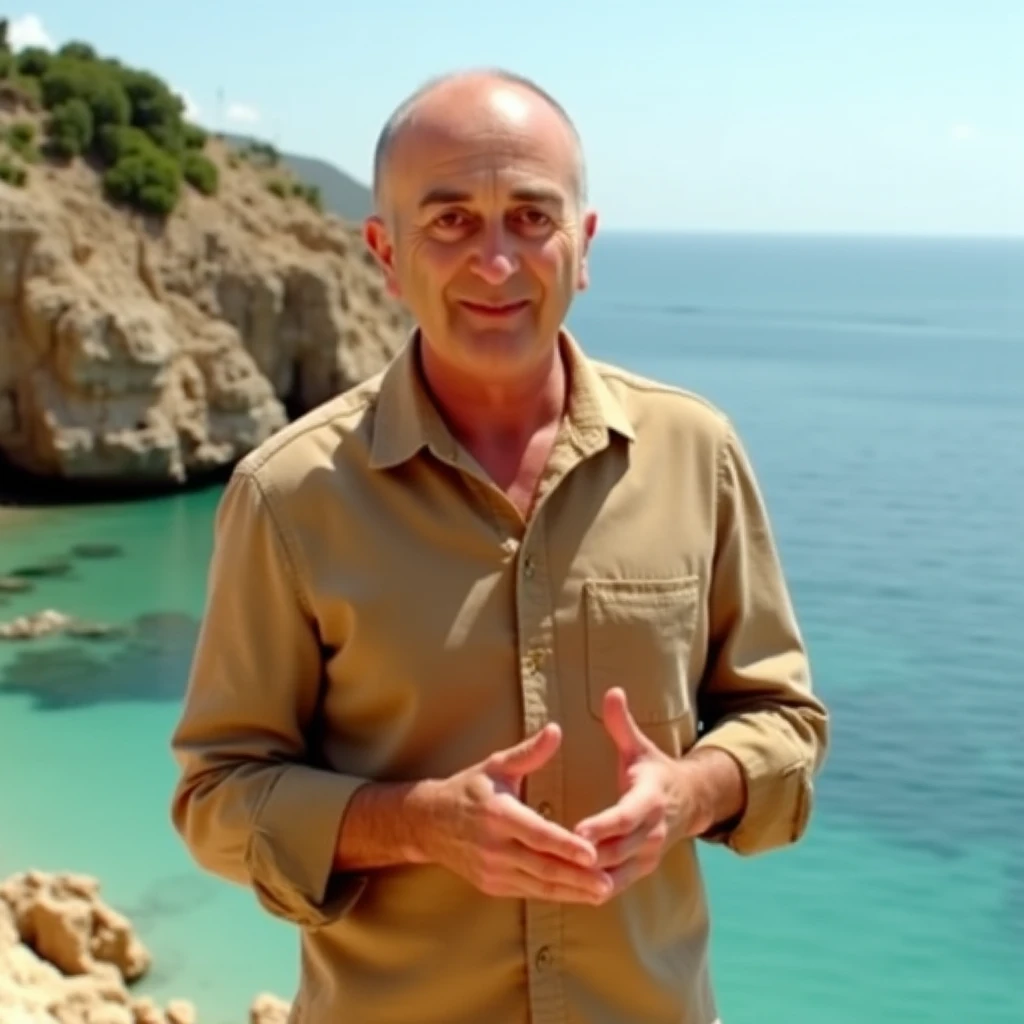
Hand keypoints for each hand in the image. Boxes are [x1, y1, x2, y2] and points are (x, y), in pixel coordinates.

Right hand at [418, 723, 613, 903]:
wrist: (428, 823)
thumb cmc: (468, 789)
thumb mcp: (496, 766)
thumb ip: (528, 752)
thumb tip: (556, 730)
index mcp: (498, 814)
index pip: (537, 835)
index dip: (566, 846)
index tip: (592, 854)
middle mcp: (494, 847)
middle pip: (542, 867)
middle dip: (577, 878)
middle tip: (608, 884)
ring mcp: (492, 870)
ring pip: (538, 886)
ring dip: (571, 892)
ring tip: (601, 893)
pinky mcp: (492, 885)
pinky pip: (529, 892)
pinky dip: (555, 895)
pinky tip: (578, 894)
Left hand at [573, 688, 696, 897]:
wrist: (689, 802)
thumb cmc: (654, 771)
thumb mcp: (640, 747)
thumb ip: (622, 724)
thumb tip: (612, 691)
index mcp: (650, 800)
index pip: (625, 817)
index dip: (602, 826)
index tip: (577, 831)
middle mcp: (653, 832)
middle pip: (617, 850)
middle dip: (587, 857)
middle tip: (552, 858)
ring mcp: (649, 855)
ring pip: (615, 872)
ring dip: (587, 877)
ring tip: (553, 877)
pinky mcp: (642, 869)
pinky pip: (616, 883)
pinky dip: (593, 888)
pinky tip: (566, 889)